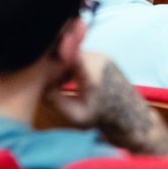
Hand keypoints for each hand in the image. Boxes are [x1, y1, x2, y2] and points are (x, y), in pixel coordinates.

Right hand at [43, 51, 167, 156]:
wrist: (129, 115)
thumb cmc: (102, 117)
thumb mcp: (75, 115)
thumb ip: (55, 101)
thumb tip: (38, 87)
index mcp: (90, 68)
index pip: (62, 51)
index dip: (49, 61)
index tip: (41, 75)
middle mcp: (97, 57)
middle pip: (66, 53)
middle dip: (55, 67)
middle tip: (50, 86)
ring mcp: (102, 55)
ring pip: (72, 55)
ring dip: (63, 68)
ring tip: (60, 86)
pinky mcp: (104, 57)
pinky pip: (81, 56)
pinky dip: (72, 67)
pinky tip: (69, 82)